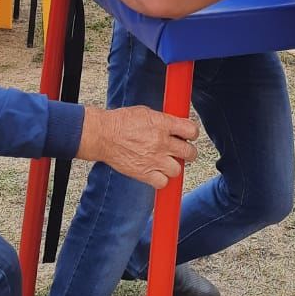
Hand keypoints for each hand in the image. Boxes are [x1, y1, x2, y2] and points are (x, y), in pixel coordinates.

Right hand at [78, 105, 199, 188]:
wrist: (102, 135)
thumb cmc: (120, 122)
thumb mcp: (146, 113)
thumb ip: (164, 121)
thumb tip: (175, 126)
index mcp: (163, 124)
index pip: (191, 130)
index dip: (192, 134)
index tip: (188, 136)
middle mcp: (161, 142)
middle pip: (190, 152)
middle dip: (187, 152)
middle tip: (180, 151)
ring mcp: (154, 159)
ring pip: (178, 170)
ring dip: (173, 166)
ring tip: (165, 162)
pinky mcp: (144, 173)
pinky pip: (163, 183)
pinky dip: (161, 180)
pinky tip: (156, 172)